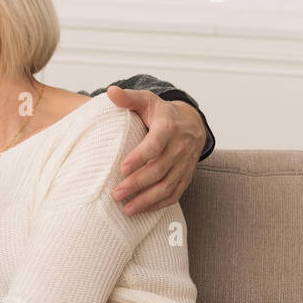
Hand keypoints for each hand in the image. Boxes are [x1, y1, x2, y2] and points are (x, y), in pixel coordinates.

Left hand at [105, 85, 204, 214]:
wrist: (191, 122)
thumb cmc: (161, 112)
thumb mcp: (146, 100)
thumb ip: (128, 98)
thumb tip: (110, 92)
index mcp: (168, 127)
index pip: (155, 144)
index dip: (140, 157)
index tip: (122, 168)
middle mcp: (180, 146)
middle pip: (160, 169)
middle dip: (138, 183)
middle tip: (116, 194)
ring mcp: (185, 163)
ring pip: (168, 185)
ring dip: (147, 199)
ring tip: (126, 209)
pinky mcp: (186, 175)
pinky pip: (176, 193)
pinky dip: (159, 204)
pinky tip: (142, 210)